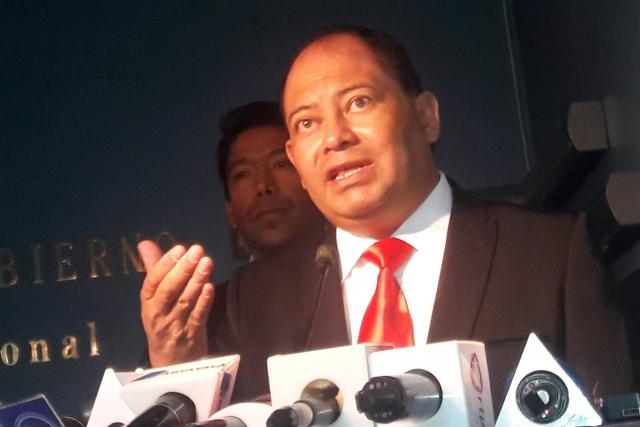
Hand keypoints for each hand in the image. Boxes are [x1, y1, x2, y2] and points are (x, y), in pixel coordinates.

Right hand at [138, 240, 214, 366]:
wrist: (170, 362)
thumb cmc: (163, 320)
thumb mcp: (154, 297)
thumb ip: (154, 268)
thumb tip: (145, 243)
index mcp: (148, 302)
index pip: (153, 281)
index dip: (166, 264)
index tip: (179, 249)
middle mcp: (158, 314)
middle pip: (169, 290)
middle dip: (183, 269)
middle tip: (197, 251)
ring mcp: (175, 326)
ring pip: (185, 302)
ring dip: (196, 280)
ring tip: (207, 262)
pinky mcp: (191, 336)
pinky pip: (197, 317)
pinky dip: (204, 302)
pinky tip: (210, 287)